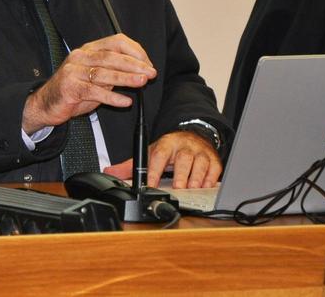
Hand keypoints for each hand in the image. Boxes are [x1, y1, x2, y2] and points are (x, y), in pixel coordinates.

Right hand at [22, 33, 156, 133]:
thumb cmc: (74, 90)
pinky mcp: (70, 88)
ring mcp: (74, 71)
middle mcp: (81, 56)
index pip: (116, 42)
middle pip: (111, 56)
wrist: (46, 104)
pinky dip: (111, 97)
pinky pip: (94, 92)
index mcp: (89, 49)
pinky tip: (125, 101)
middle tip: (150, 73)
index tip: (148, 64)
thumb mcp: (96, 78)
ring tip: (142, 83)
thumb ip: (113, 72)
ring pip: (104, 73)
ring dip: (125, 78)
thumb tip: (139, 72)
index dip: (135, 51)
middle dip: (134, 65)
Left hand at [103, 130, 221, 188]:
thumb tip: (110, 171)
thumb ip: (131, 165)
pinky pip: (214, 168)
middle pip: (184, 158)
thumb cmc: (171, 149)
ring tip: (191, 188)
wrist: (193, 136)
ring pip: (201, 163)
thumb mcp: (151, 153)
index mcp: (167, 143)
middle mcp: (184, 145)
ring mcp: (200, 152)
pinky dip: (210, 178)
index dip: (155, 170)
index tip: (151, 183)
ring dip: (196, 177)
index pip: (159, 155)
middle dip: (181, 174)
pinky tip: (204, 186)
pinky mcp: (213, 159)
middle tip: (178, 187)